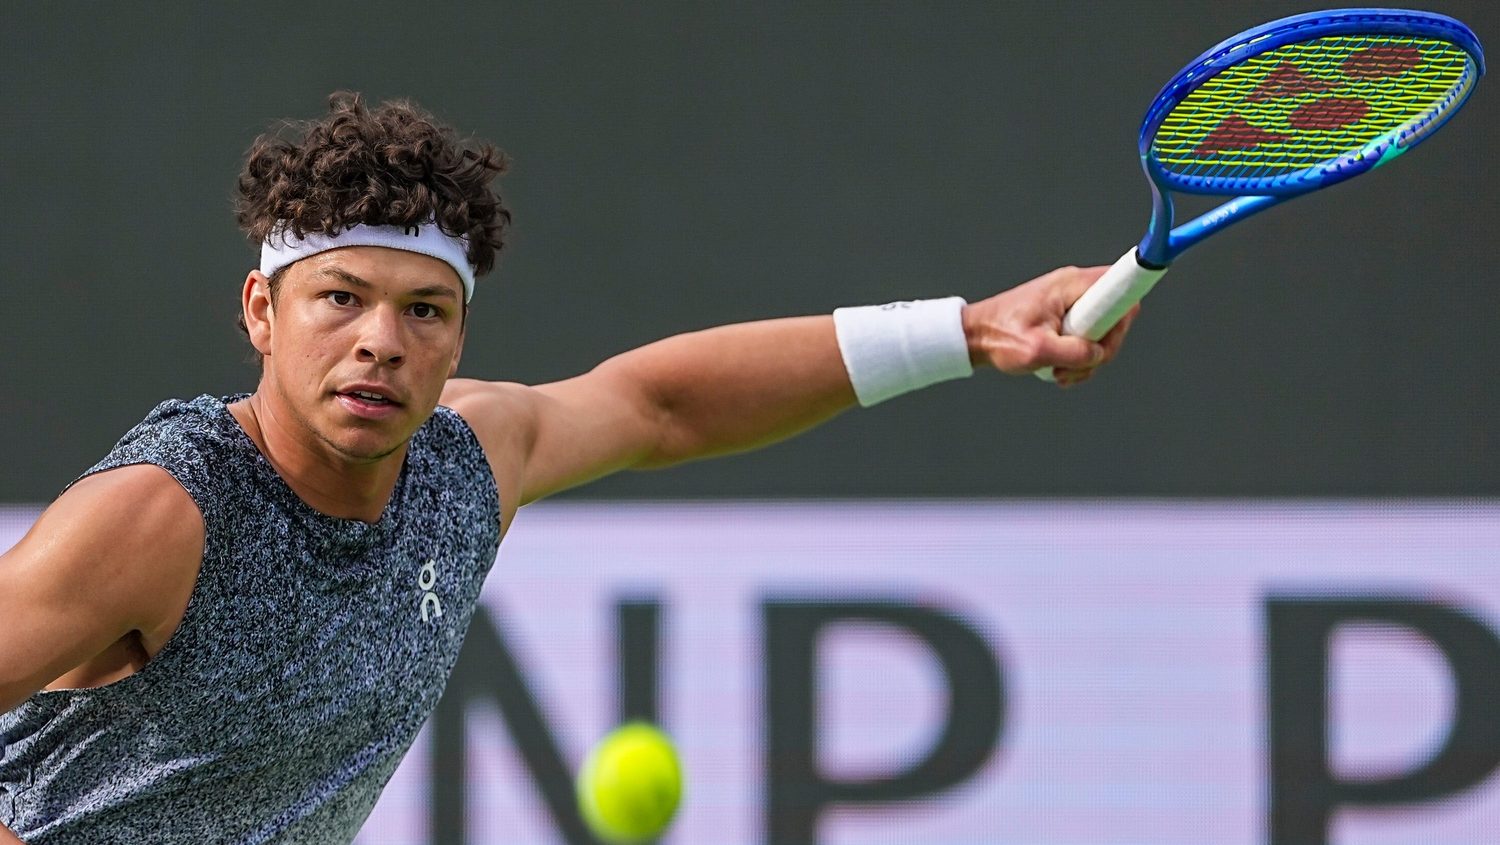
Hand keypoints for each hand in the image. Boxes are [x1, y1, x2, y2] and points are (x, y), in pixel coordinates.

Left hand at [961, 265, 1139, 387]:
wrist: (975, 336)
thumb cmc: (998, 336)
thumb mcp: (1035, 350)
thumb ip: (1072, 352)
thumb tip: (1097, 355)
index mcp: (1070, 285)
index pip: (1120, 286)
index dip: (1124, 313)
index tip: (1109, 339)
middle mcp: (1075, 289)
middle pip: (1117, 317)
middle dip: (1102, 349)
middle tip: (1076, 367)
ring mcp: (1072, 303)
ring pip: (1102, 334)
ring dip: (1086, 360)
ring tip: (1059, 373)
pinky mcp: (1067, 318)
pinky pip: (1087, 339)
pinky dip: (1077, 359)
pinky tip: (1058, 370)